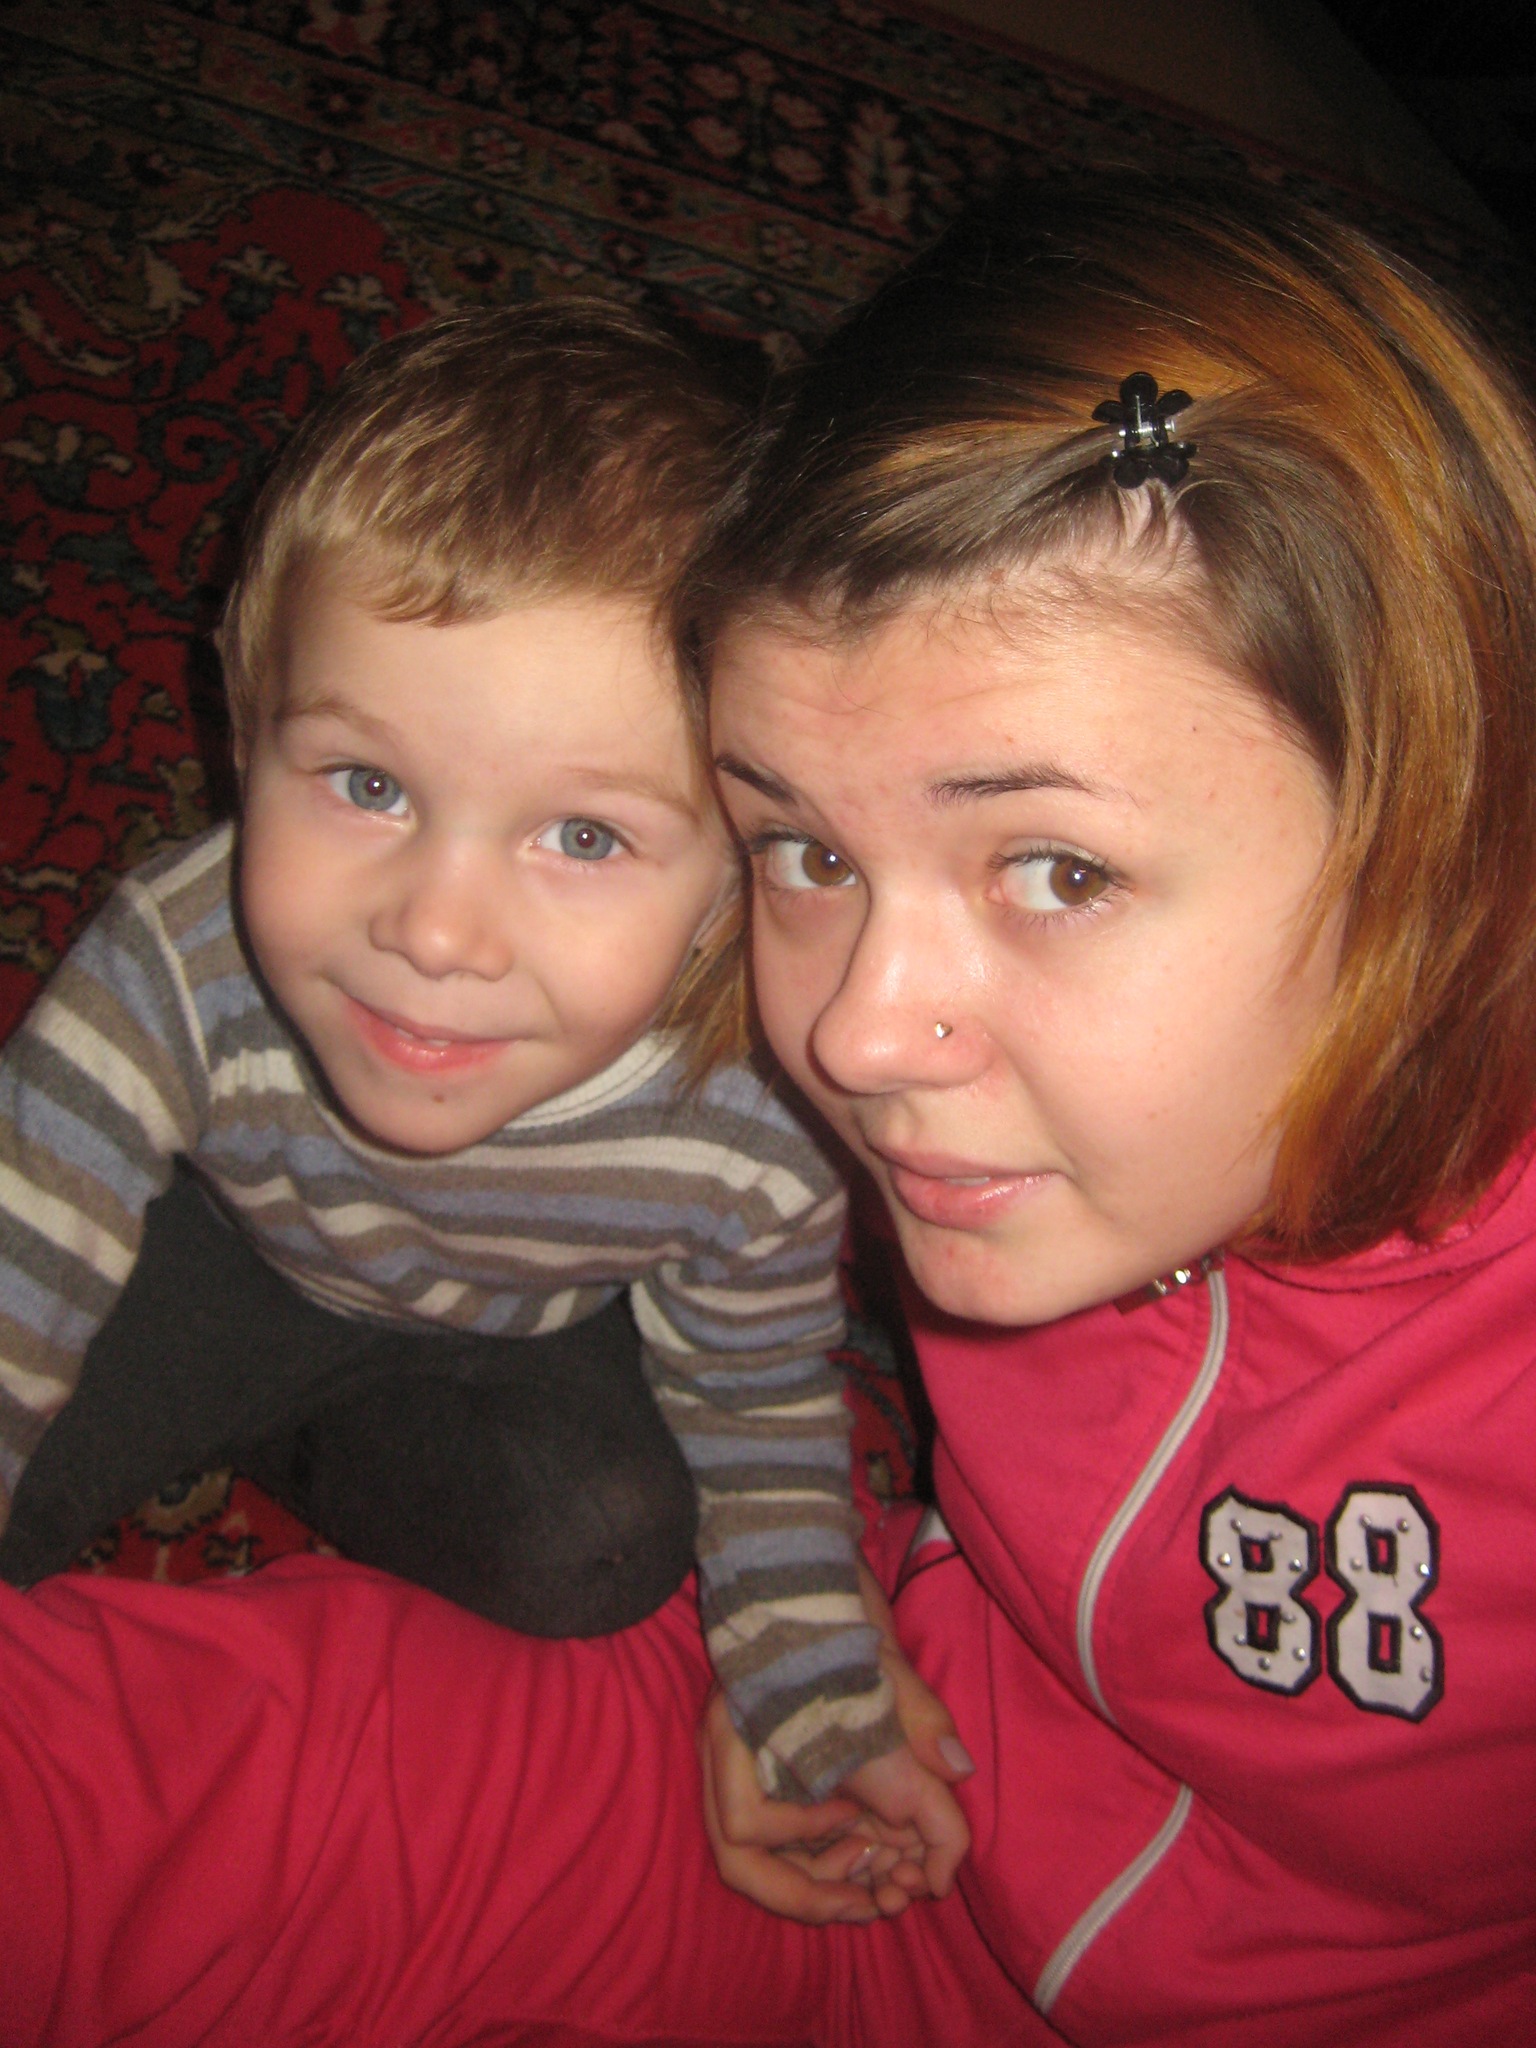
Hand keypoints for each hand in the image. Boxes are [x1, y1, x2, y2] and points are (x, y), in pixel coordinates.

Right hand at [699, 1556, 974, 1923]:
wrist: (800, 1558)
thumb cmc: (829, 1595)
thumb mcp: (876, 1646)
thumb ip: (914, 1708)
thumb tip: (954, 1768)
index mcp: (741, 1720)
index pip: (748, 1821)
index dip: (807, 1842)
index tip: (866, 1828)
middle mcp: (724, 1746)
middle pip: (735, 1856)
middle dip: (804, 1893)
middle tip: (871, 1903)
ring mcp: (733, 1753)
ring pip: (747, 1853)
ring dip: (812, 1881)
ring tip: (876, 1885)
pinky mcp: (754, 1757)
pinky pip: (771, 1830)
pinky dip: (814, 1852)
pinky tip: (863, 1843)